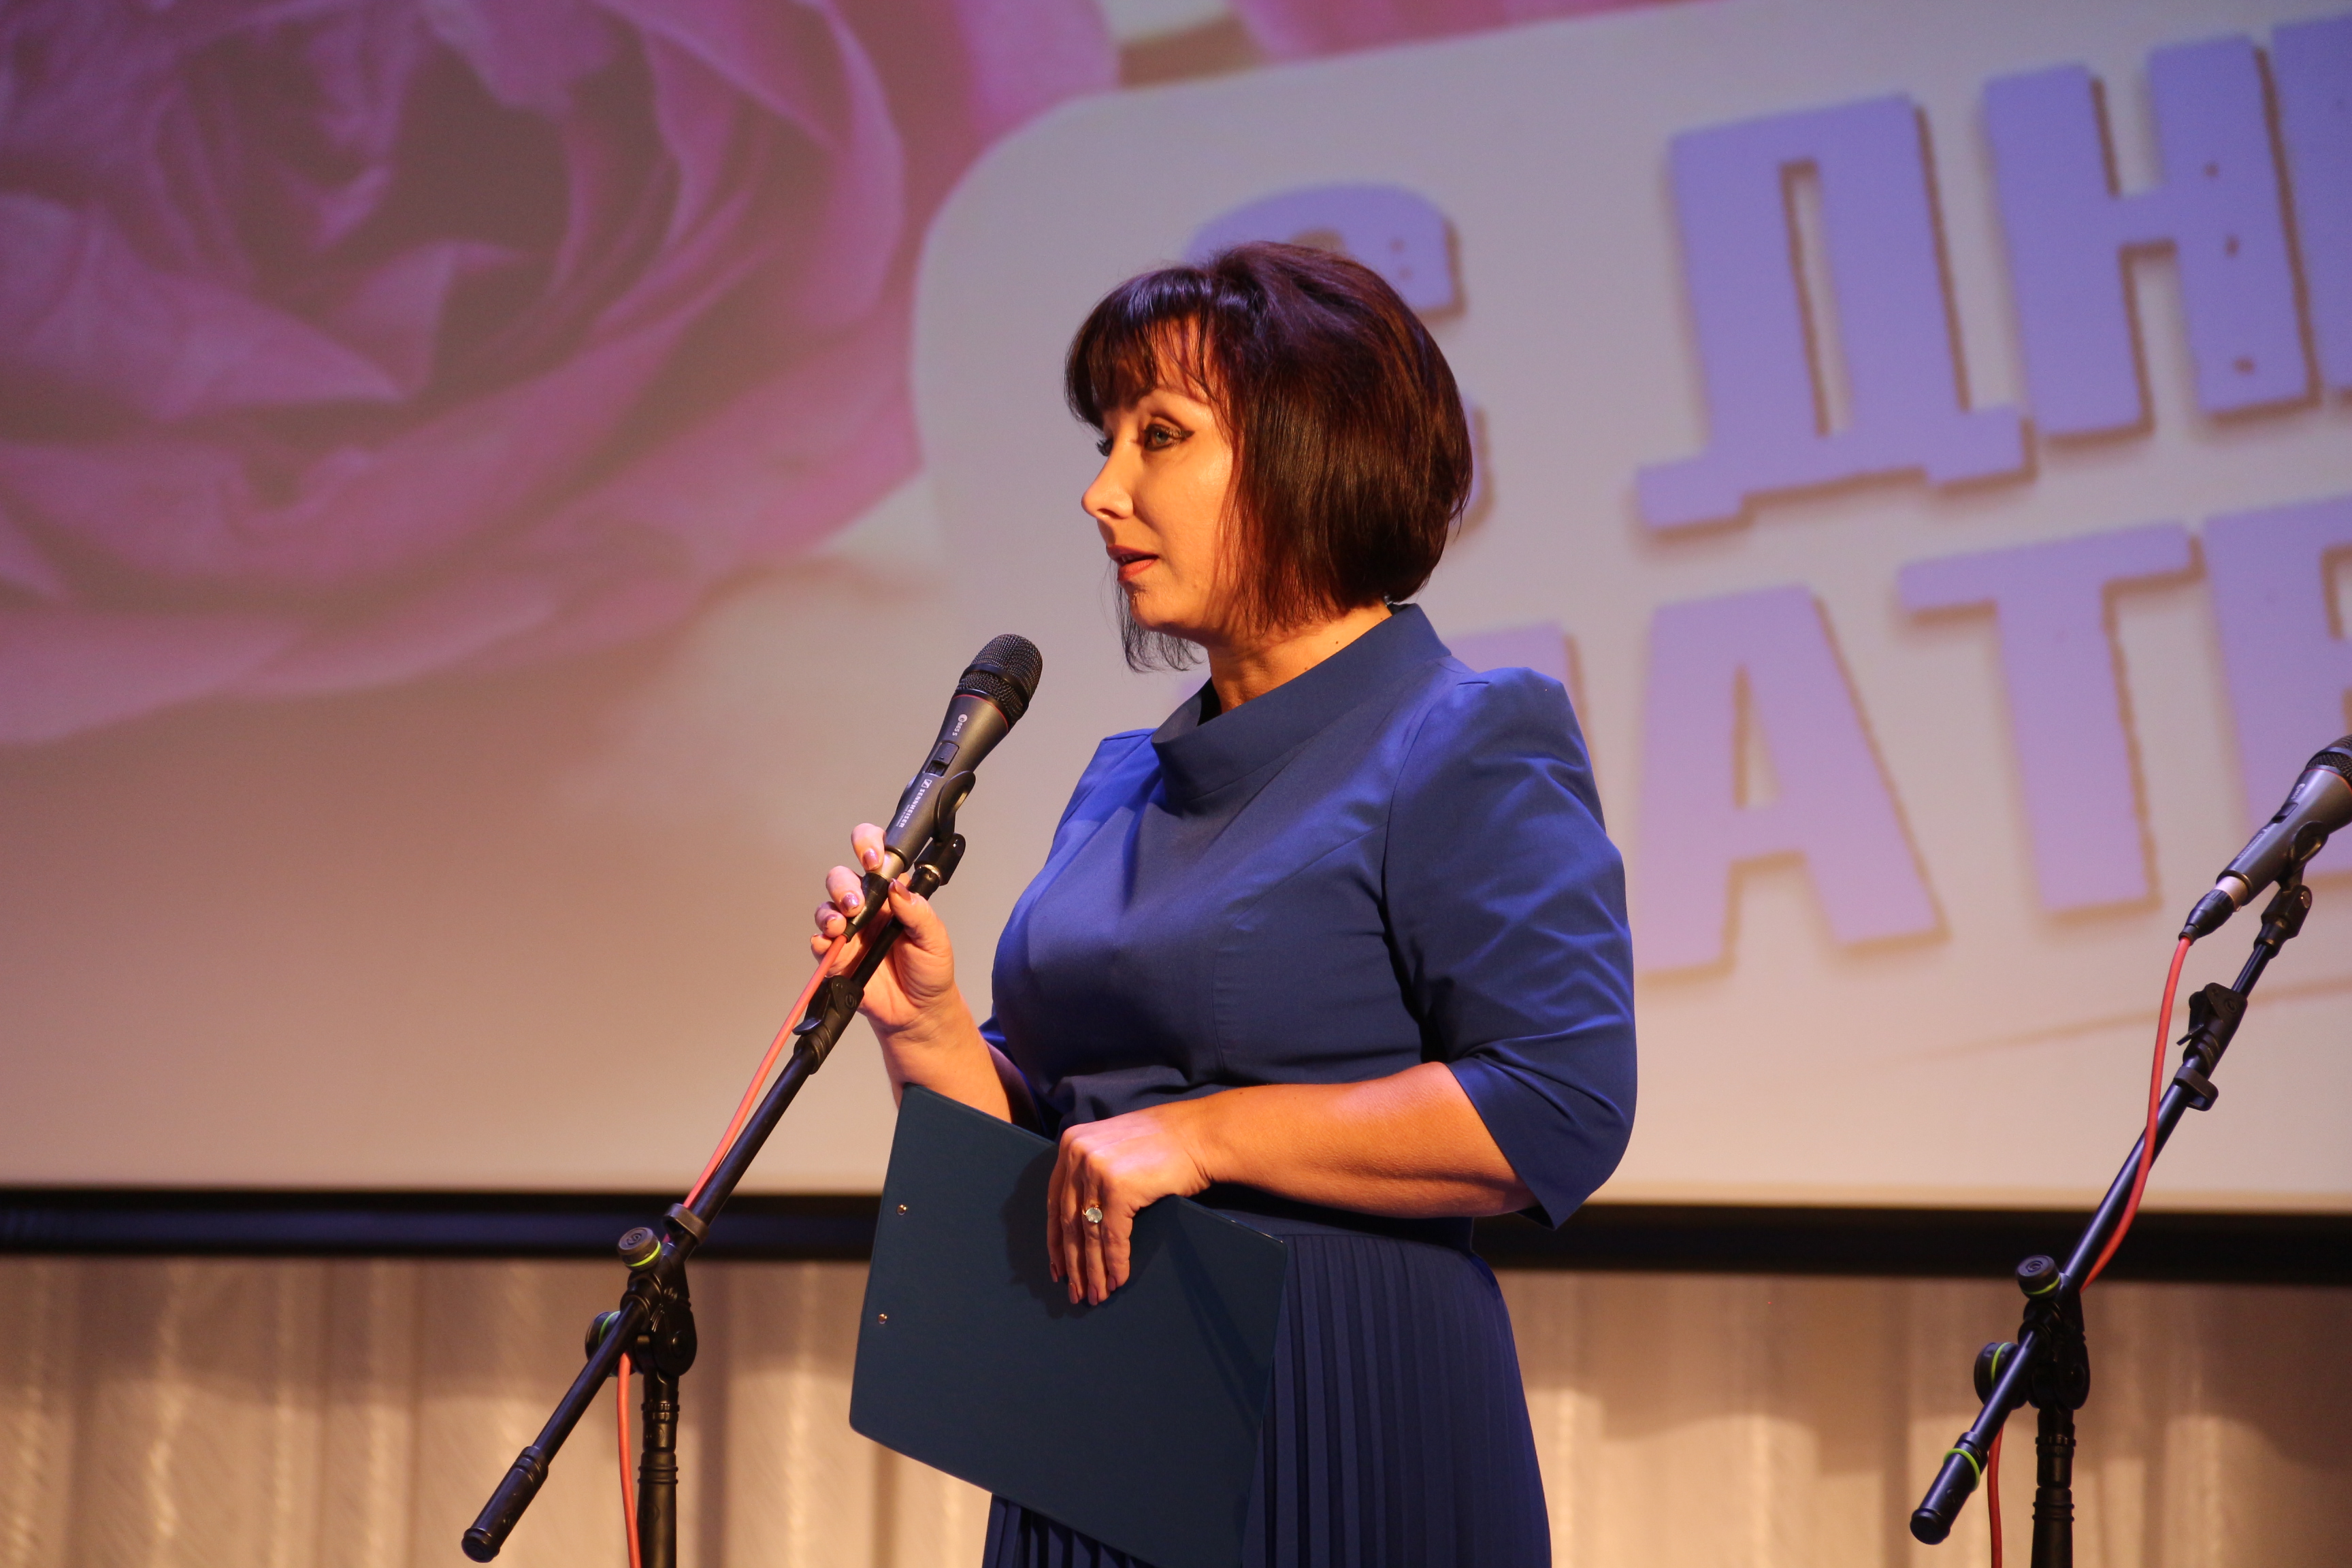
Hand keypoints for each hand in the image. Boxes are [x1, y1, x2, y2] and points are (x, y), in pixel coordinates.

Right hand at [811, 823, 958, 1042]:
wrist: (918, 1011)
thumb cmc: (930, 971)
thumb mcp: (935, 939)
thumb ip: (917, 912)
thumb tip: (896, 887)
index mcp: (893, 894)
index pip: (876, 855)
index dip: (868, 846)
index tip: (873, 860)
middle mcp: (868, 906)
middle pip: (842, 878)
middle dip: (844, 885)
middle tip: (857, 904)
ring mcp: (850, 930)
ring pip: (827, 906)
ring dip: (830, 911)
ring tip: (843, 924)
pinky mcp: (837, 956)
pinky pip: (820, 940)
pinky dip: (821, 939)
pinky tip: (831, 943)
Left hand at [1048, 1099, 1217, 1304]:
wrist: (1203, 1134)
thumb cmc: (1167, 1143)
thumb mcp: (1114, 1146)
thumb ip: (1092, 1169)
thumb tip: (1081, 1216)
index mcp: (1071, 1143)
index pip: (1055, 1201)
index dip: (1057, 1240)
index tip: (1058, 1268)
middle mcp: (1077, 1154)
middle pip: (1068, 1221)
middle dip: (1073, 1262)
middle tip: (1076, 1292)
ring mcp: (1096, 1170)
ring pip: (1089, 1233)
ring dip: (1093, 1270)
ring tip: (1097, 1295)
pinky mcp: (1118, 1188)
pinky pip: (1111, 1237)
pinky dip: (1115, 1263)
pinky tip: (1118, 1281)